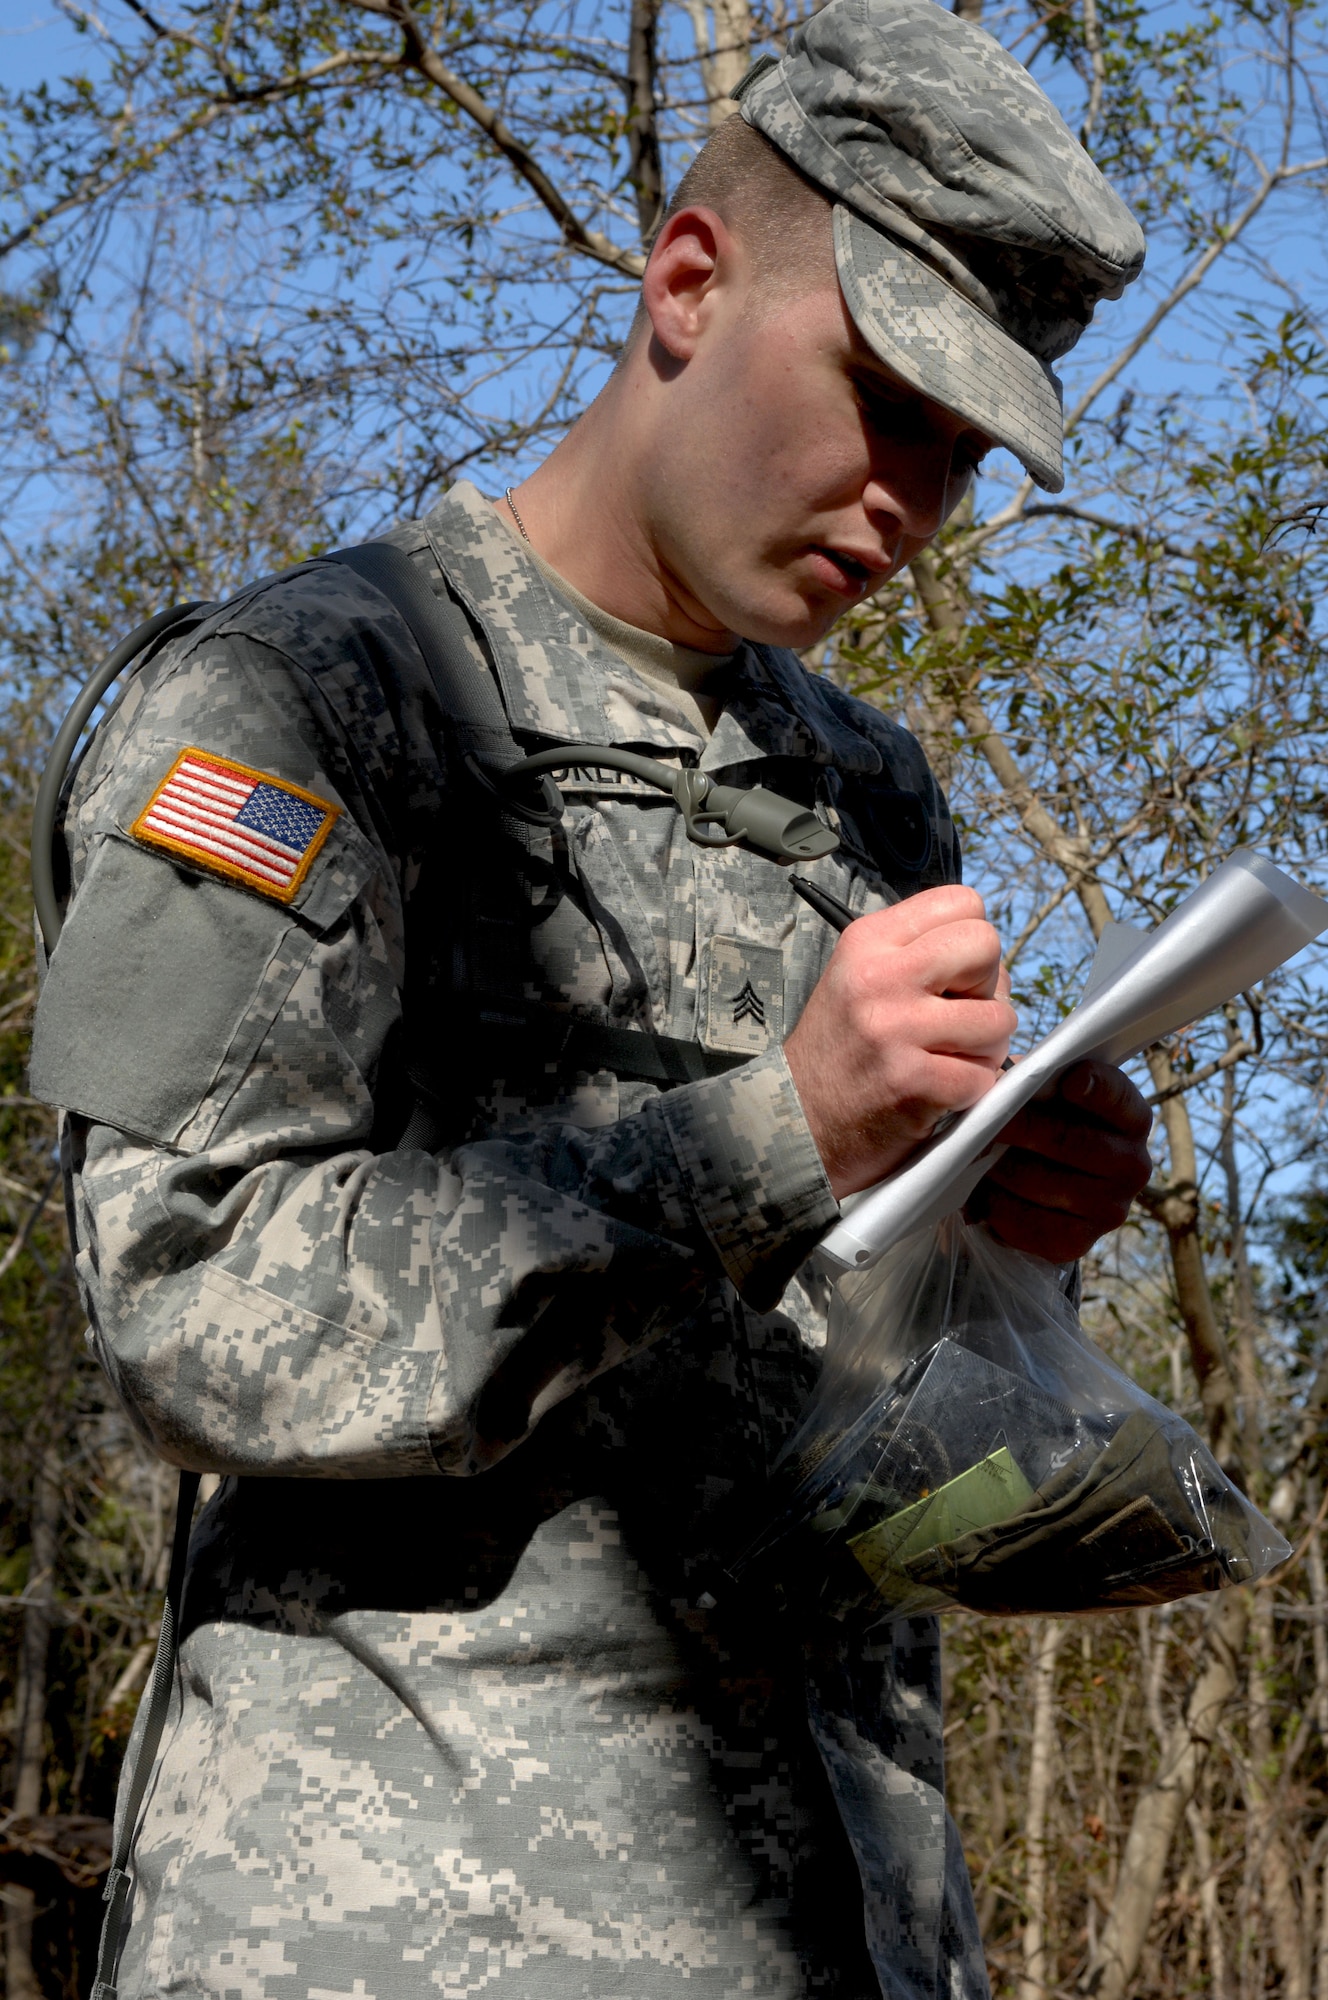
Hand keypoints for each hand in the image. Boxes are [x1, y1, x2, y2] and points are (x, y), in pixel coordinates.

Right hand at [785, 885, 1016, 1199]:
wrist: (795, 1116)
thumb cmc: (842, 1047)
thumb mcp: (862, 975)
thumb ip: (919, 953)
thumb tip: (993, 964)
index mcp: (869, 940)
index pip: (963, 903)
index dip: (971, 941)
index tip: (949, 976)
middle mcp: (879, 976)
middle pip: (985, 946)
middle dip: (987, 987)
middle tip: (955, 1016)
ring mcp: (895, 1028)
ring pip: (999, 1018)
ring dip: (986, 1047)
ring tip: (948, 1058)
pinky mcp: (910, 1080)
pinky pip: (982, 1076)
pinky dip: (970, 1090)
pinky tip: (938, 1090)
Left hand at [966, 1058, 1152, 1261]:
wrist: (1045, 1190)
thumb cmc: (1045, 1125)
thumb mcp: (1048, 1097)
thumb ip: (1038, 1085)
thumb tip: (1000, 1084)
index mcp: (1132, 1120)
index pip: (1118, 1098)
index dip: (1095, 1087)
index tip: (1068, 1080)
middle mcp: (1132, 1166)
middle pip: (1070, 1141)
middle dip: (1020, 1127)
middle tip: (983, 1118)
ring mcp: (1110, 1209)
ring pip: (1042, 1182)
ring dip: (999, 1166)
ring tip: (972, 1153)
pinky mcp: (1079, 1243)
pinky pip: (1029, 1222)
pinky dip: (996, 1204)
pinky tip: (980, 1190)